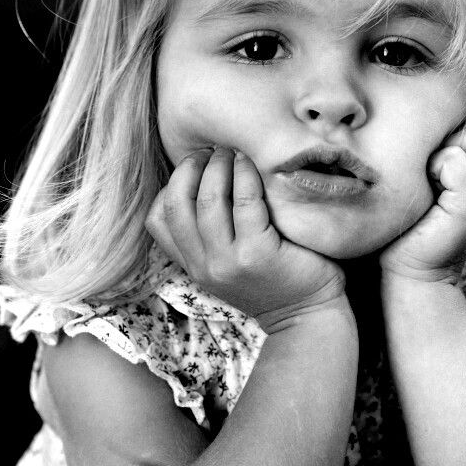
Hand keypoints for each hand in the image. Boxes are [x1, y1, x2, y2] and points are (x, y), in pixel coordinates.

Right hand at [145, 147, 347, 332]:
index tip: (194, 166)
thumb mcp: (229, 263)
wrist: (309, 315)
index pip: (157, 220)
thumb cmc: (276, 278)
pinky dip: (246, 176)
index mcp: (193, 266)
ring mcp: (228, 261)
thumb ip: (211, 235)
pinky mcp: (257, 253)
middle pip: (177, 203)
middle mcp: (204, 266)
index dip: (171, 184)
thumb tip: (204, 177)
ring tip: (233, 152)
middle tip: (213, 150)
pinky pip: (244, 201)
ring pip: (208, 198)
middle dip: (191, 167)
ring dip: (219, 166)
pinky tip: (253, 165)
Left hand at [379, 104, 465, 283]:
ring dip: (444, 150)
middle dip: (455, 134)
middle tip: (434, 168)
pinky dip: (436, 166)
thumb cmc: (415, 217)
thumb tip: (451, 104)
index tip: (447, 145)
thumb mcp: (440, 174)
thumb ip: (454, 146)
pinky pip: (457, 160)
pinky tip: (428, 187)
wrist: (411, 270)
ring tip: (431, 178)